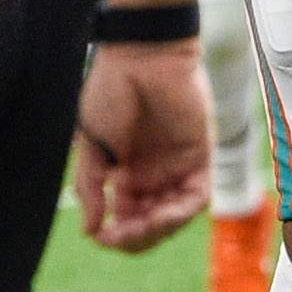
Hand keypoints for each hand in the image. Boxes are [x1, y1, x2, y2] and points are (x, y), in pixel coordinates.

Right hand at [73, 39, 212, 252]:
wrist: (139, 54)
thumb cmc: (110, 90)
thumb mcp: (92, 145)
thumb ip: (92, 187)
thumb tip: (91, 231)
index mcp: (125, 172)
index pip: (126, 218)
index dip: (115, 235)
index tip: (100, 237)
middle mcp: (153, 173)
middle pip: (151, 224)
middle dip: (135, 237)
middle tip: (119, 236)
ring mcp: (177, 165)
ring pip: (174, 215)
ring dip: (158, 229)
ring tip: (140, 227)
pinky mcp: (200, 154)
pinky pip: (197, 195)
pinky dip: (181, 211)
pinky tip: (161, 215)